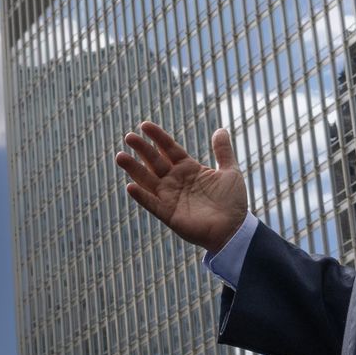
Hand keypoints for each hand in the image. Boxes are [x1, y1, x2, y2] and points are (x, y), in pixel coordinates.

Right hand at [115, 121, 248, 252]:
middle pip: (154, 161)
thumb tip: (221, 130)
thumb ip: (223, 151)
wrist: (234, 229)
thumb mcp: (230, 172)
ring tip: (120, 157)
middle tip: (129, 137)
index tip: (144, 125)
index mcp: (188, 169)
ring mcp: (170, 197)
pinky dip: (141, 196)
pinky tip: (130, 186)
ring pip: (147, 180)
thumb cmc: (233, 202)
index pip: (169, 149)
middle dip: (142, 149)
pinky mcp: (168, 214)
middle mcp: (176, 181)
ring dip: (134, 169)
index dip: (158, 137)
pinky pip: (152, 203)